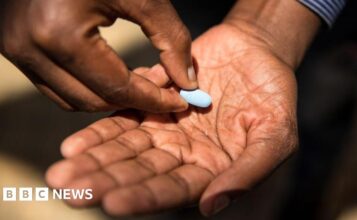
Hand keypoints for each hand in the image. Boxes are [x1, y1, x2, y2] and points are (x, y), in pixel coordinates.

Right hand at [0, 0, 196, 111]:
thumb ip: (170, 39)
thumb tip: (188, 83)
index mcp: (60, 34)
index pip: (117, 87)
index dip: (153, 100)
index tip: (180, 102)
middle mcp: (29, 48)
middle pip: (94, 100)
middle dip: (133, 101)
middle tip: (163, 87)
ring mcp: (16, 49)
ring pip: (72, 99)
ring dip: (109, 97)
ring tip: (139, 80)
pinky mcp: (15, 46)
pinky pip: (56, 85)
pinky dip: (88, 87)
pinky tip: (112, 72)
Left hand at [46, 23, 297, 215]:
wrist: (257, 52)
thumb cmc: (274, 96)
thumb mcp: (275, 135)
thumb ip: (248, 172)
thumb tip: (210, 206)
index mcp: (212, 171)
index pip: (174, 190)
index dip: (144, 196)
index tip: (112, 202)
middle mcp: (183, 156)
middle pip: (140, 173)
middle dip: (105, 182)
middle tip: (69, 190)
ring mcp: (166, 130)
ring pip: (125, 149)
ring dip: (95, 160)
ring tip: (63, 171)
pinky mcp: (153, 105)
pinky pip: (124, 118)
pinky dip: (101, 131)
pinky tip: (75, 143)